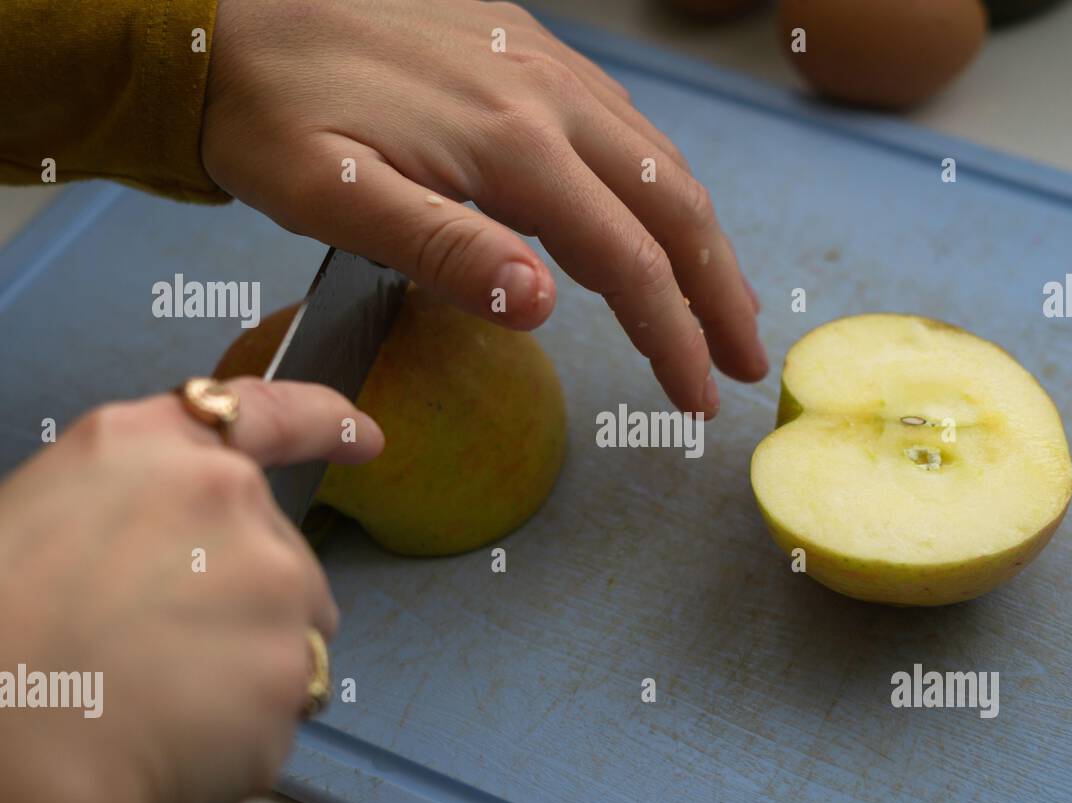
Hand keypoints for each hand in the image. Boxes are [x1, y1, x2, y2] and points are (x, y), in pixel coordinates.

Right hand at [0, 379, 381, 802]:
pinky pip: (284, 699)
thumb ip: (133, 511)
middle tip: (154, 651)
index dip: (322, 422)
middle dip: (240, 600)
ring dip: (250, 661)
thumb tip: (167, 550)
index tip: (363, 437)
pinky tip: (178, 738)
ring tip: (158, 699)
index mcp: (143, 448)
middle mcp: (224, 496)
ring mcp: (271, 579)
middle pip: (275, 549)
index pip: (263, 412)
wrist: (2, 753)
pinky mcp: (294, 662)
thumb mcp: (37, 522)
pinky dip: (246, 725)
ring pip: (291, 626)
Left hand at [199, 0, 766, 416]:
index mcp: (510, 144)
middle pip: (673, 205)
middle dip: (721, 293)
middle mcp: (548, 95)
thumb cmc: (266, 107)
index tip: (698, 398)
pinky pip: (624, 121)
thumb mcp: (329, 192)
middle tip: (750, 362)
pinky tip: (659, 213)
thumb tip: (543, 304)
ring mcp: (543, 63)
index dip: (673, 338)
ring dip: (703, 238)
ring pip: (659, 160)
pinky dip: (661, 184)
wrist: (224, 8)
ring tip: (725, 304)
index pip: (626, 262)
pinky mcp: (526, 46)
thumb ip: (441, 248)